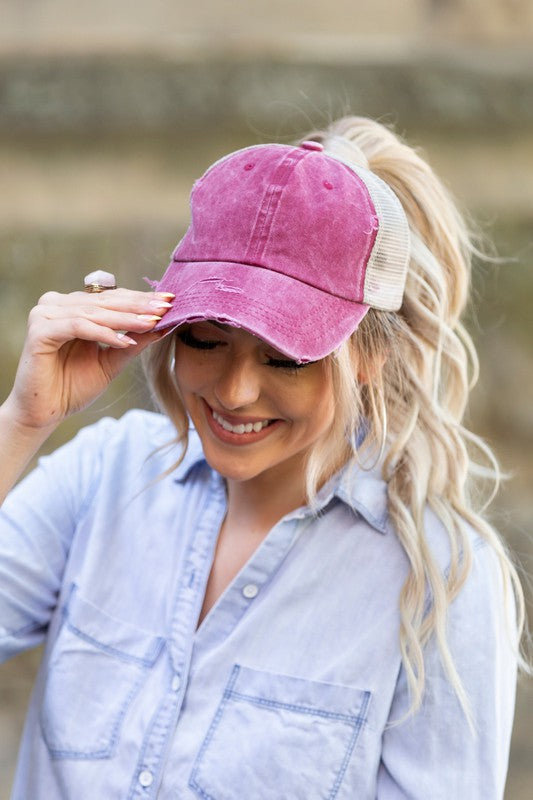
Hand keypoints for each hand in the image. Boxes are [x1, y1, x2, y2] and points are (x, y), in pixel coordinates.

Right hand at [3, 287, 173, 430]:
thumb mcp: (111, 361)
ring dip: (126, 319)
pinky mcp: (40, 331)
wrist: (46, 412)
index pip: (112, 298)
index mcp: (72, 307)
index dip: (141, 299)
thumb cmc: (73, 386)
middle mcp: (57, 305)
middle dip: (138, 306)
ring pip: (94, 313)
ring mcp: (45, 315)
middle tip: (165, 307)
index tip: (169, 300)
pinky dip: (104, 334)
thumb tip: (162, 325)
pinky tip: (126, 341)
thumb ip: (133, 341)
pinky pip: (79, 327)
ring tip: (152, 324)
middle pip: (105, 302)